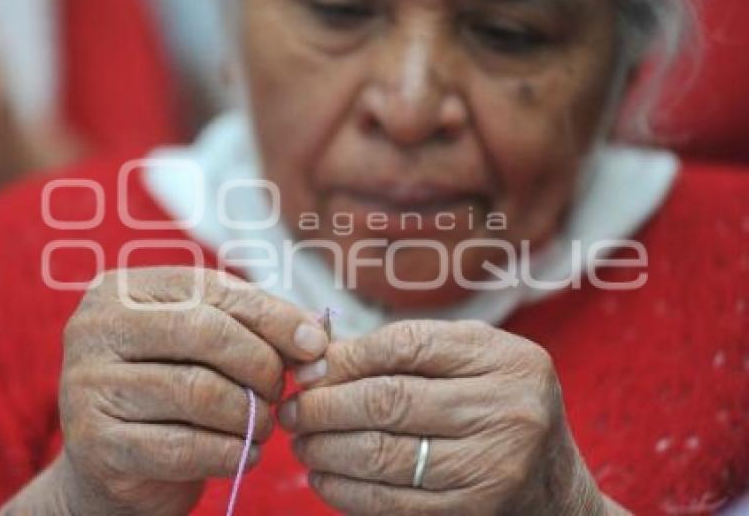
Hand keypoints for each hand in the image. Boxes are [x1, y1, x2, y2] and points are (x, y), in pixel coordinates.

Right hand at [1, 267, 328, 515]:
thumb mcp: (209, 347)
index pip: (213, 289)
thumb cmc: (171, 392)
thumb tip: (318, 338)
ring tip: (262, 425)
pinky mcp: (94, 443)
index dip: (274, 317)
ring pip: (198, 391)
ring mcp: (87, 385)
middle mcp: (96, 328)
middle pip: (205, 332)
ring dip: (249, 415)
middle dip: (260, 365)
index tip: (315, 346)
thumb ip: (259, 329)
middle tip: (280, 392)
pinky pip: (183, 447)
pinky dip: (229, 453)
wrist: (113, 468)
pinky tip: (243, 454)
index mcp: (123, 290)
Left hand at [279, 320, 621, 515]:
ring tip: (300, 441)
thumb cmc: (499, 409)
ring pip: (383, 455)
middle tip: (291, 409)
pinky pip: (390, 503)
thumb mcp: (473, 363)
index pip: (408, 346)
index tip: (309, 369)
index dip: (346, 357)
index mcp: (506, 360)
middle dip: (324, 406)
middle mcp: (507, 410)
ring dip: (325, 449)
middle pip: (389, 401)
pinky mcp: (471, 513)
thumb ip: (407, 352)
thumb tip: (317, 360)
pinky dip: (344, 490)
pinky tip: (323, 477)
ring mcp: (493, 467)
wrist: (554, 491)